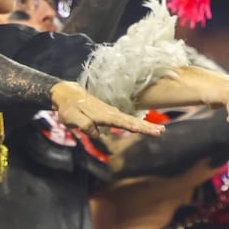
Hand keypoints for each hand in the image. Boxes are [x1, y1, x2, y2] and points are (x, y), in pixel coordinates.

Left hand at [49, 82, 164, 136]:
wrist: (67, 94)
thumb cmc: (69, 107)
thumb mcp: (72, 118)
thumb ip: (85, 126)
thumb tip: (96, 134)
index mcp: (103, 114)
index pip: (121, 122)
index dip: (132, 126)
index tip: (142, 130)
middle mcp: (110, 113)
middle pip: (131, 121)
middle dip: (146, 126)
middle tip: (161, 131)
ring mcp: (111, 113)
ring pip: (131, 120)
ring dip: (145, 125)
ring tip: (159, 130)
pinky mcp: (109, 114)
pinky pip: (126, 120)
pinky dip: (136, 123)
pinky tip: (142, 128)